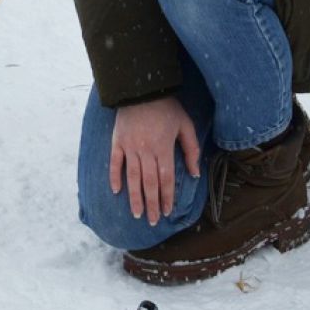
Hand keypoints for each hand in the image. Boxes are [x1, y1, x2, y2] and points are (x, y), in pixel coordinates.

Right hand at [110, 95, 200, 225]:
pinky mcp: (117, 141)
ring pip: (132, 177)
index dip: (167, 197)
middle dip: (151, 204)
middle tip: (152, 221)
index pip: (166, 179)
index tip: (167, 212)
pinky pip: (115, 162)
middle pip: (149, 183)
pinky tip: (116, 191)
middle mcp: (146, 151)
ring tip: (136, 214)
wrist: (142, 88)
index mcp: (163, 148)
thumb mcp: (185, 125)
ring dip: (134, 197)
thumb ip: (191, 150)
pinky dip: (115, 177)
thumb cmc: (166, 107)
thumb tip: (195, 174)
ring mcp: (130, 147)